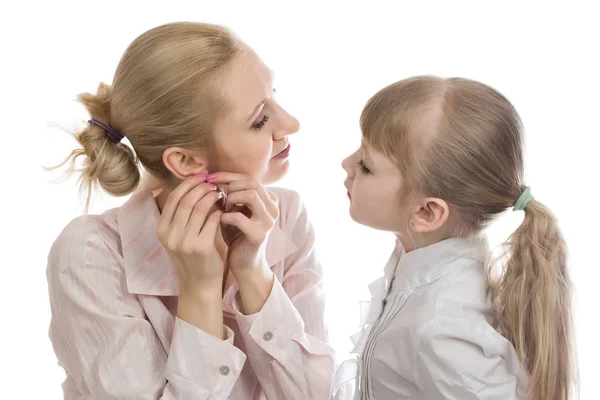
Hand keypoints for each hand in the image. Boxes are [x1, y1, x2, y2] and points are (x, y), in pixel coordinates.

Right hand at [156, 175, 225, 295]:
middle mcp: (169, 235)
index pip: (173, 198)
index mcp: (161, 230)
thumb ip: (182, 215)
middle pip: (186, 200)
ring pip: (200, 208)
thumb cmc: (193, 256)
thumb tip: (195, 185)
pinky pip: (211, 220)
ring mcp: (184, 242)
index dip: (188, 184)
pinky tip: (224, 209)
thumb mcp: (179, 236)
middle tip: (213, 183)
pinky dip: (218, 211)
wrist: (200, 283)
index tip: (201, 177)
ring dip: (211, 197)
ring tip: (220, 194)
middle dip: (201, 188)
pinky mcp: (201, 247)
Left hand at [210, 173, 278, 275]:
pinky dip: (226, 216)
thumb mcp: (234, 210)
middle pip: (253, 182)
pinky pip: (239, 217)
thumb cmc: (236, 235)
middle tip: (219, 197)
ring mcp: (268, 222)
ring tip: (224, 209)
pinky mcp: (259, 235)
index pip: (250, 177)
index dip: (229, 175)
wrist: (244, 263)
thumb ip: (231, 194)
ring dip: (232, 199)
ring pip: (251, 195)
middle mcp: (272, 209)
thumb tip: (212, 176)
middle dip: (231, 186)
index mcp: (269, 200)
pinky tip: (222, 221)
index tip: (210, 177)